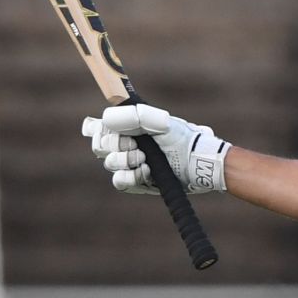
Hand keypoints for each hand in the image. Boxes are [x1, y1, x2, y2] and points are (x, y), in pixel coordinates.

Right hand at [83, 103, 229, 194]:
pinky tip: (146, 172)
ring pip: (110, 163)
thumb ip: (135, 116)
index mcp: (127, 127)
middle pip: (100, 146)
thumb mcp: (161, 122)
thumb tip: (106, 118)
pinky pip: (119, 182)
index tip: (112, 129)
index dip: (98, 129)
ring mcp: (131, 164)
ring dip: (125, 160)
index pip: (97, 126)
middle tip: (135, 145)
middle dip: (115, 145)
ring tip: (145, 159)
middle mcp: (126, 145)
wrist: (199, 164)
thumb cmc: (182, 139)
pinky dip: (130, 177)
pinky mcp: (138, 182)